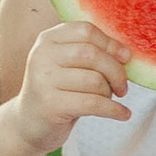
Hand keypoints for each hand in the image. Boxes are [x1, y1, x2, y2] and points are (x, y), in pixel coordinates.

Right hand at [11, 16, 131, 155]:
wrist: (28, 124)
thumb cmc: (58, 91)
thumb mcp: (67, 65)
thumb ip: (90, 53)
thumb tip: (126, 53)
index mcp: (47, 40)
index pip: (85, 31)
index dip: (110, 43)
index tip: (125, 58)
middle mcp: (42, 56)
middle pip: (91, 54)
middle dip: (116, 71)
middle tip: (123, 87)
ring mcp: (43, 80)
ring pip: (94, 80)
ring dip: (110, 93)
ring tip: (109, 99)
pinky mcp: (51, 105)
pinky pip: (93, 103)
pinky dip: (114, 109)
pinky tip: (123, 114)